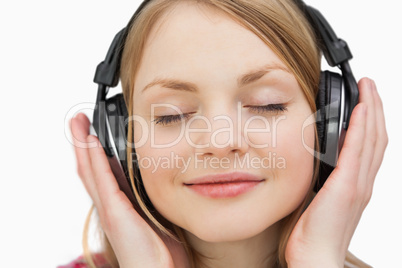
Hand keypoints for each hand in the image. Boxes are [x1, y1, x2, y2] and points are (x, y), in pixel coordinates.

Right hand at [70, 113, 189, 267]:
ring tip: (78, 124)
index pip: (103, 173)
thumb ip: (150, 200)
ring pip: (91, 171)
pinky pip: (103, 181)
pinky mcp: (115, 214)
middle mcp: (111, 206)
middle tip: (79, 121)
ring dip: (84, 146)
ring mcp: (110, 210)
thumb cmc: (159, 254)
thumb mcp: (156, 218)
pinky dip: (95, 160)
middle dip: (84, 144)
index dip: (95, 153)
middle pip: (90, 169)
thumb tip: (157, 182)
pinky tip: (93, 143)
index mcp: (120, 206)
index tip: (93, 133)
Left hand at [285, 78, 387, 266]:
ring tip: (368, 88)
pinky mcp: (347, 187)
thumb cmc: (314, 234)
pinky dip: (361, 128)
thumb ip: (323, 180)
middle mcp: (361, 182)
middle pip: (376, 137)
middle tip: (370, 86)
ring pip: (371, 139)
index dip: (371, 121)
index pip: (369, 145)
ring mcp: (357, 184)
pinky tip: (360, 109)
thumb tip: (314, 162)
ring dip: (371, 111)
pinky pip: (357, 151)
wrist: (315, 257)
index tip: (366, 100)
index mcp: (355, 184)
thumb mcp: (318, 199)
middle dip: (375, 108)